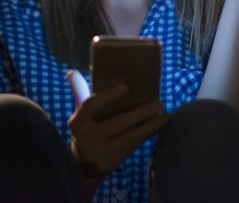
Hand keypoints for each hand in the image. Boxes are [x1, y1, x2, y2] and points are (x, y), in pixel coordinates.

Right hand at [66, 80, 168, 198]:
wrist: (82, 166)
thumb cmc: (87, 132)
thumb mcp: (82, 117)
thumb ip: (82, 95)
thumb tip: (73, 72)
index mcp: (77, 123)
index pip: (91, 105)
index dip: (108, 95)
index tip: (126, 86)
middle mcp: (85, 139)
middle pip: (118, 122)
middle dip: (142, 112)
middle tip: (160, 103)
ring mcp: (96, 154)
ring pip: (129, 136)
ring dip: (150, 125)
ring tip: (165, 115)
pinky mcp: (108, 164)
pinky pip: (131, 147)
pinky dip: (146, 136)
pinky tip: (157, 127)